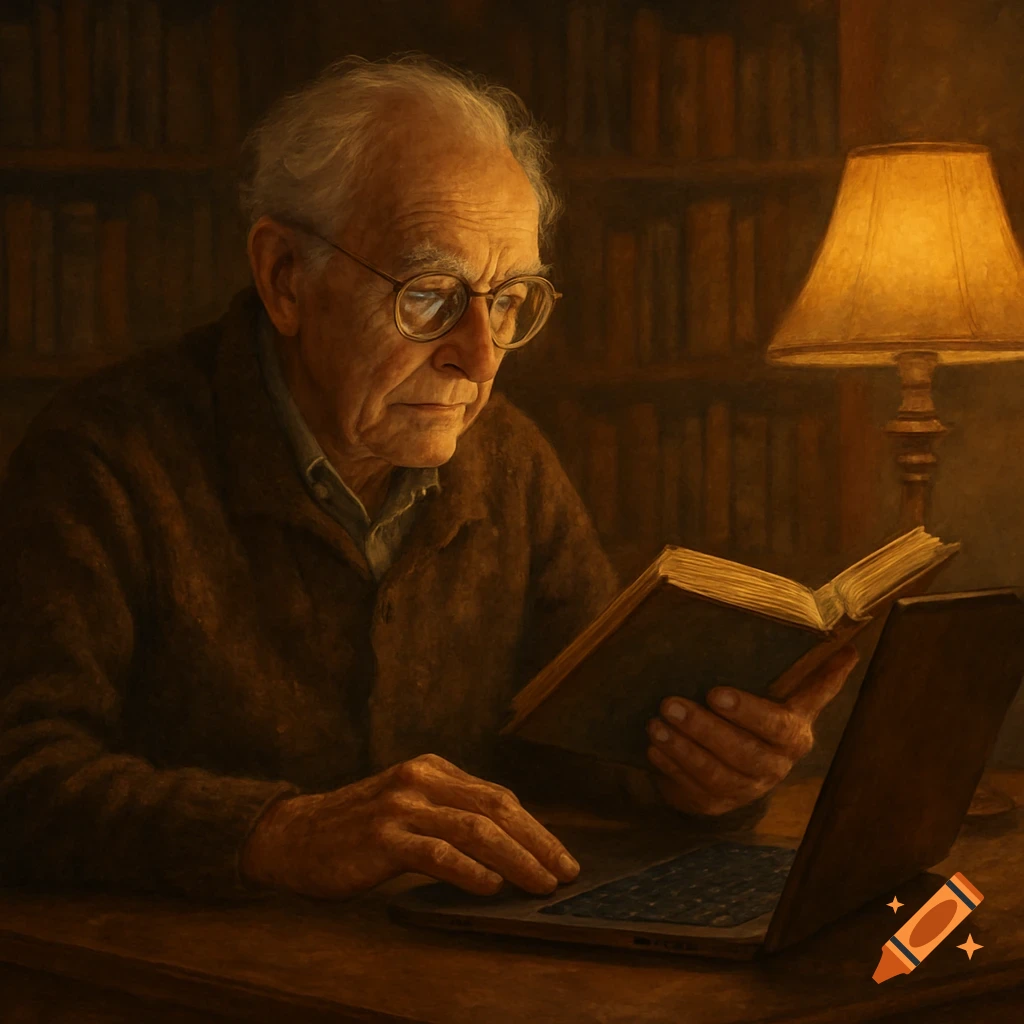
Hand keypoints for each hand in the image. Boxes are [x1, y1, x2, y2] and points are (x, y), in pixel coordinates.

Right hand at [240, 753, 578, 898]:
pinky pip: (436, 853)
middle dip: (537, 842)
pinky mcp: (383, 836)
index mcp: (432, 769)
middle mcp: (420, 779)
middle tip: (565, 872)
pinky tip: (491, 886)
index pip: (497, 796)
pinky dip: (469, 870)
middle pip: (495, 808)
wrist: (293, 836)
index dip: (535, 828)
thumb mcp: (408, 806)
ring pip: (474, 830)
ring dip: (516, 859)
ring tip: (540, 884)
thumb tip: (509, 848)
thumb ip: (450, 815)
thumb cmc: (357, 830)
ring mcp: (401, 805)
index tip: (560, 856)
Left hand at [645, 645, 858, 816]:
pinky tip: (655, 749)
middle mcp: (775, 766)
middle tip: (670, 704)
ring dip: (683, 749)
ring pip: (715, 774)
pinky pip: (694, 790)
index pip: (777, 725)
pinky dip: (672, 768)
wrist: (740, 762)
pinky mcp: (718, 805)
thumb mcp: (786, 695)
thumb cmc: (760, 716)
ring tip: (657, 724)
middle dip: (704, 728)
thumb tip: (852, 649)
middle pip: (742, 752)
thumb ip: (815, 678)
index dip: (748, 712)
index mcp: (794, 734)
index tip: (716, 692)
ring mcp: (746, 789)